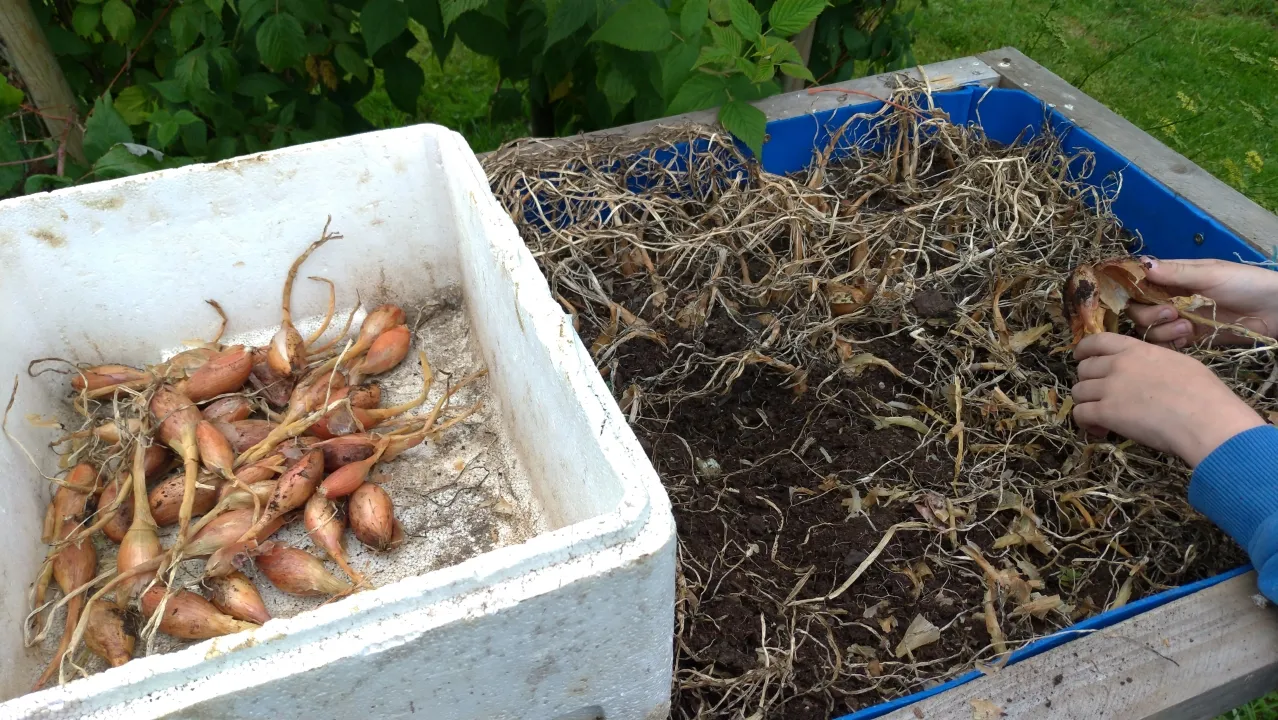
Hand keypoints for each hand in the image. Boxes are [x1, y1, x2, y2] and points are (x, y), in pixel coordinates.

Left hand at [1071, 333, 1262, 466]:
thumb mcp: (1179, 363)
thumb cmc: (1204, 394)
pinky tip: (1100, 430)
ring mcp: (1109, 388)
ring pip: (1078, 392)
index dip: (1084, 349)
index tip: (1080, 357)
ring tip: (1101, 418)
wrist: (1206, 420)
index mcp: (1136, 349)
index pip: (1098, 341)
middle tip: (1101, 397)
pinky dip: (1085, 423)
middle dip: (1088, 382)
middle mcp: (1118, 365)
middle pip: (1084, 369)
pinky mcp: (1105, 413)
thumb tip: (1147, 371)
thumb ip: (1153, 362)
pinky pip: (1080, 414)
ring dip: (1086, 404)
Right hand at [1126, 257, 1277, 346]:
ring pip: (1149, 329)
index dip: (1132, 291)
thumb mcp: (1211, 274)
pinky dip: (1170, 344)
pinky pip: (1165, 345)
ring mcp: (1178, 319)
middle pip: (1137, 309)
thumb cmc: (1245, 283)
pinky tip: (1188, 339)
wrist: (1275, 310)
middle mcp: (1170, 297)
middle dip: (1149, 314)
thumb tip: (1142, 264)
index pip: (1138, 283)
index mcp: (1172, 277)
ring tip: (1188, 328)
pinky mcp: (1189, 338)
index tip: (1140, 297)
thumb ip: (1176, 272)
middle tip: (1173, 314)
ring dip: (1163, 330)